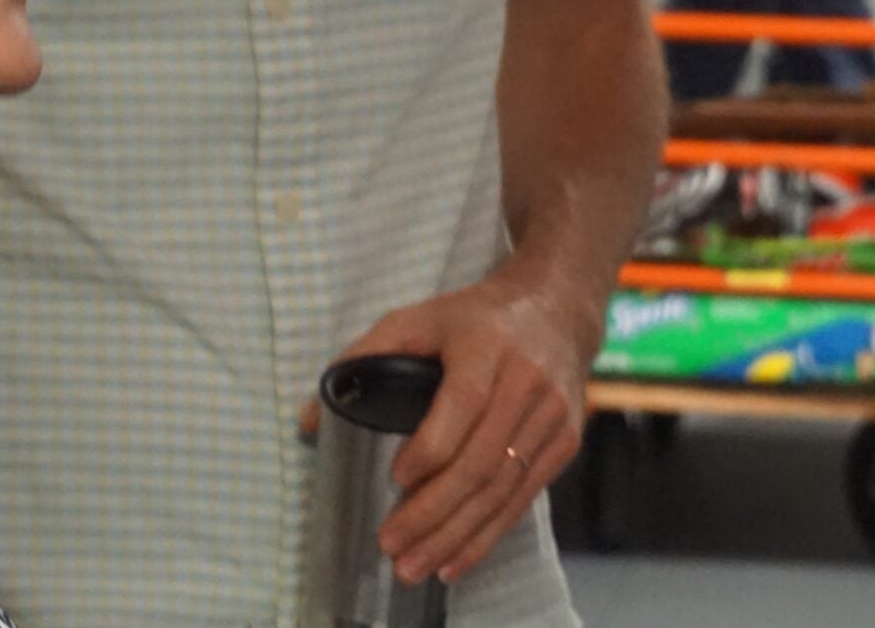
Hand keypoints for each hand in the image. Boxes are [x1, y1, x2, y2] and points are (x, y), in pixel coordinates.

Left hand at [303, 271, 595, 586]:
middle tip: (391, 544)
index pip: (464, 404)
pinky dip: (488, 534)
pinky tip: (455, 559)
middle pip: (482, 459)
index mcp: (488, 347)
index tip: (396, 478)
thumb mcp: (420, 318)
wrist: (557, 310)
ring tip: (414, 565)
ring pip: (503, 487)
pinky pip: (524, 496)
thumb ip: (364, 358)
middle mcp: (527, 381)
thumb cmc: (476, 319)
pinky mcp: (565, 440)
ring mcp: (552, 414)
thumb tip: (310, 419)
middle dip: (434, 510)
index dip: (432, 448)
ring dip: (457, 534)